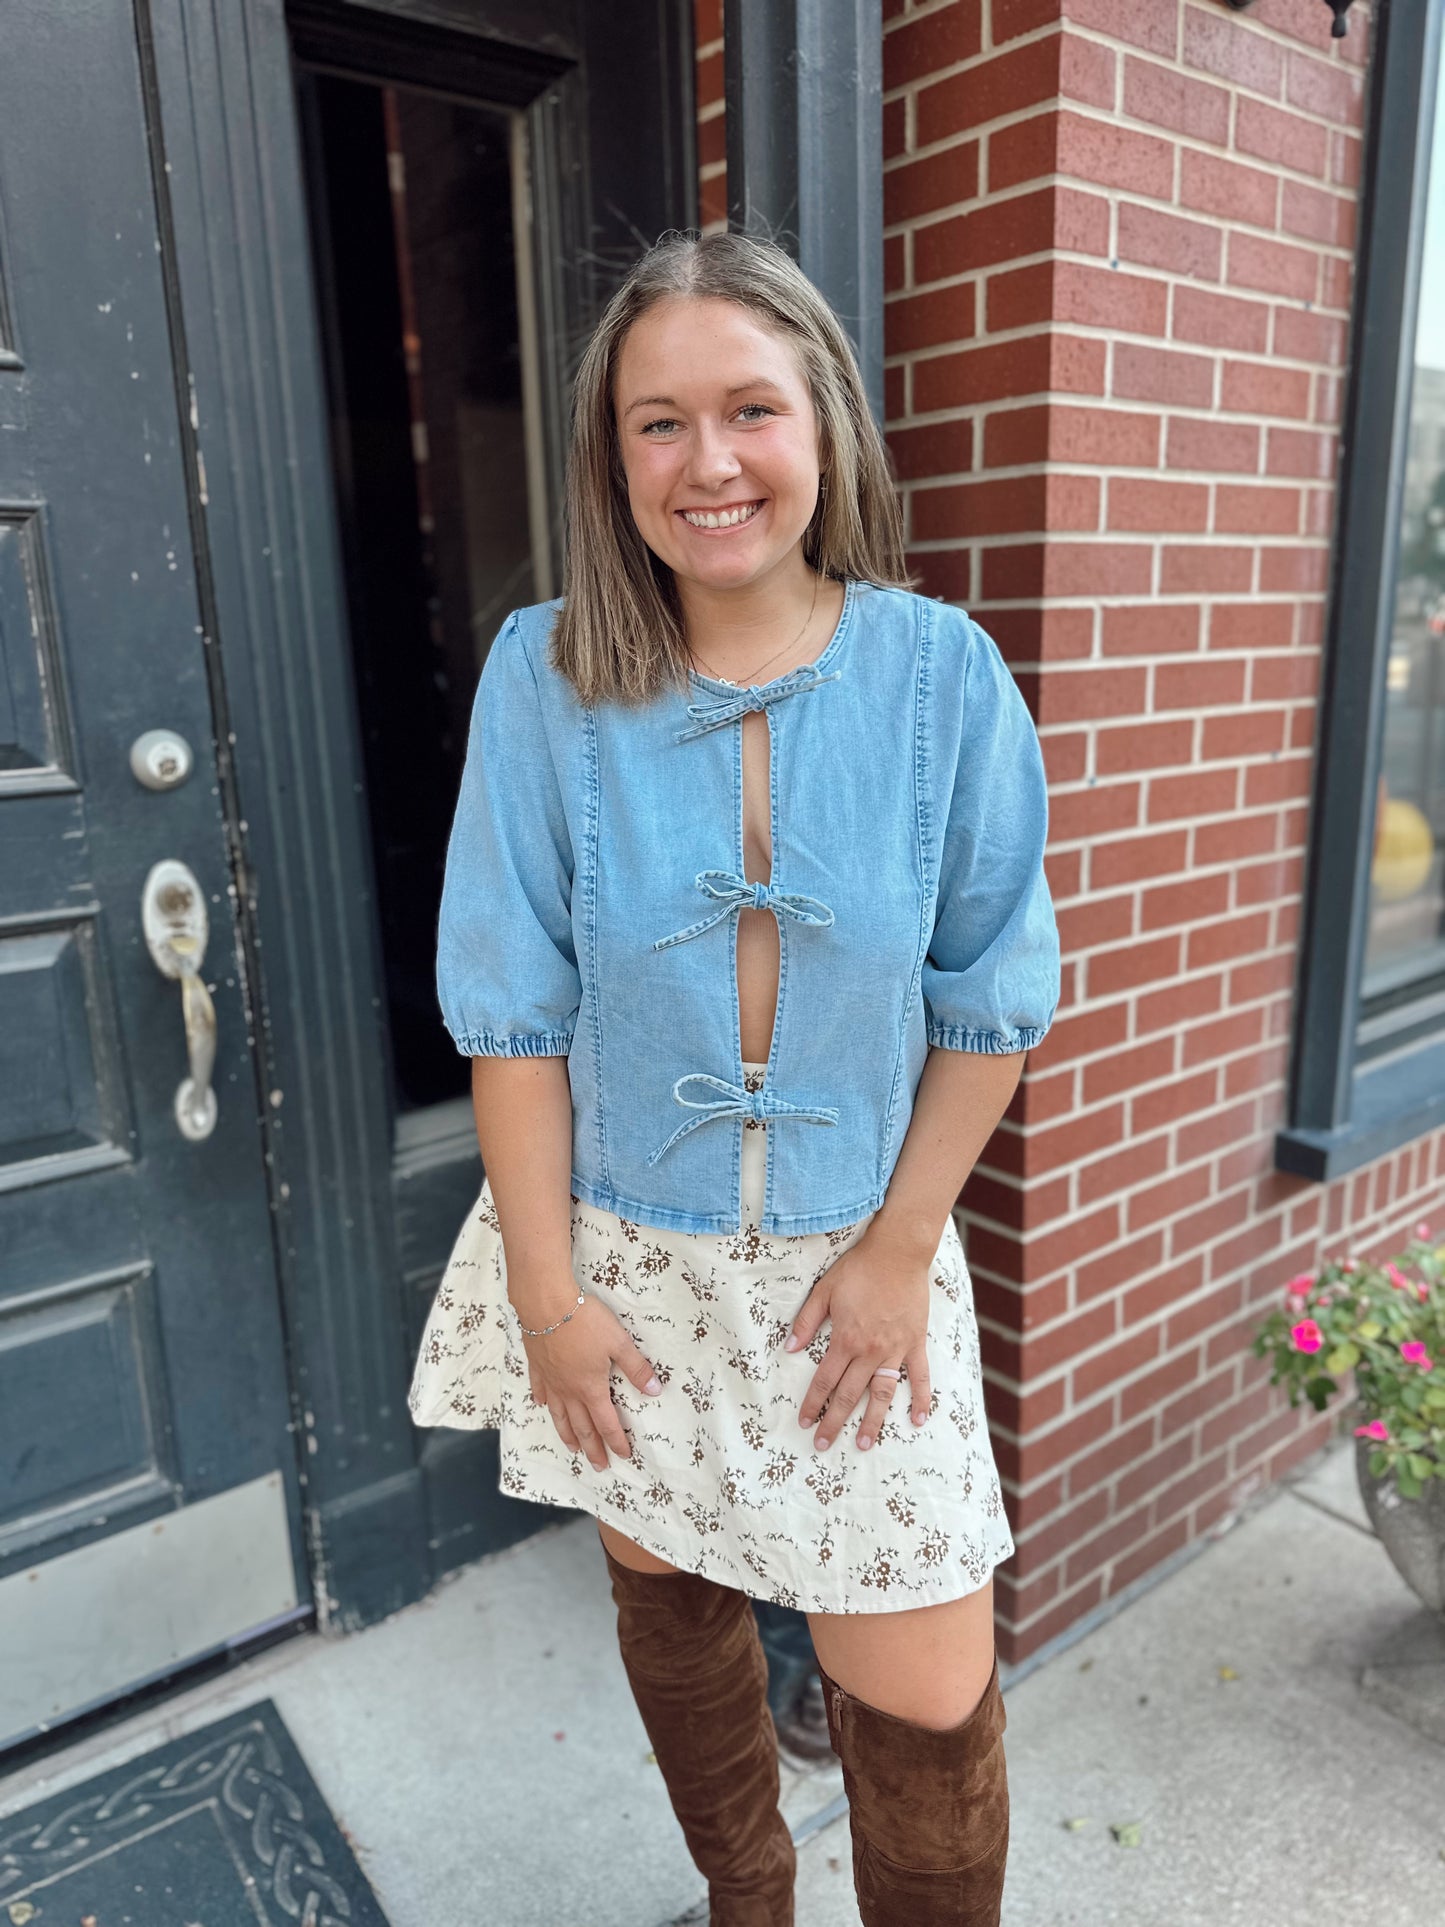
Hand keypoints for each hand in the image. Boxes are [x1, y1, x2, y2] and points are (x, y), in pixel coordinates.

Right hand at [517, 1287, 662, 1469]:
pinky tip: (544, 1407)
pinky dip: (544, 1403)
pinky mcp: (537, 1367)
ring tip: (573, 1450)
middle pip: (582, 1427)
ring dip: (568, 1435)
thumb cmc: (585, 1322)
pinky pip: (541, 1391)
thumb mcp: (619, 1343)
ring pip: (559, 1416)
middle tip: (599, 1466)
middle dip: (593, 1449)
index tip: (623, 1456)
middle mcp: (569, 1391)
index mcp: (591, 1388)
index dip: (617, 1441)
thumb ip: (636, 1368)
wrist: (546, 1304)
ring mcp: (551, 1381)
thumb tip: (655, 1391)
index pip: (607, 1423)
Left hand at [784, 1227, 933, 1450]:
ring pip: (883, 1393)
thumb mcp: (824, 1290)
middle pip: (850, 1394)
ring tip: (863, 1444)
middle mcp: (870, 1351)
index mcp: (846, 1339)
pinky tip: (919, 1421)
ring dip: (873, 1421)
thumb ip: (806, 1322)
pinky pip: (919, 1377)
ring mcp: (896, 1349)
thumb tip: (789, 1348)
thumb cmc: (858, 1269)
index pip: (825, 1380)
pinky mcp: (916, 1343)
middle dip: (835, 1421)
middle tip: (823, 1445)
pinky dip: (921, 1399)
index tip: (805, 1422)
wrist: (898, 1252)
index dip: (813, 1403)